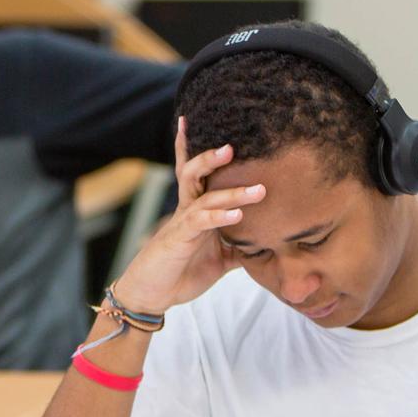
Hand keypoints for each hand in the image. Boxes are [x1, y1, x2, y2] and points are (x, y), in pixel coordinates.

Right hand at [109, 117, 265, 312]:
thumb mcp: (219, 260)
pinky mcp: (179, 238)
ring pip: (204, 197)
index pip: (195, 174)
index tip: (193, 120)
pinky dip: (219, 217)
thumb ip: (239, 248)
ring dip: (232, 192)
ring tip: (259, 189)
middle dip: (211, 157)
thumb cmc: (180, 273)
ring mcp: (182, 222)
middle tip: (232, 146)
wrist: (151, 295)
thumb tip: (266, 246)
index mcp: (195, 210)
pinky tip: (237, 214)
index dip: (194, 148)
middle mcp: (187, 210)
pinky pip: (201, 222)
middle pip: (194, 173)